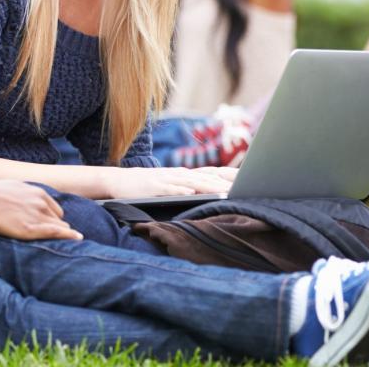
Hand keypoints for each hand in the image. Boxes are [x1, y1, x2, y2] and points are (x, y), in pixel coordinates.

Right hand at [0, 180, 81, 240]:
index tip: (53, 227)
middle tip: (58, 239)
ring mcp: (37, 215)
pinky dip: (69, 236)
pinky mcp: (30, 229)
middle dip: (59, 228)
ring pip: (59, 227)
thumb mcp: (14, 188)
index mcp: (38, 193)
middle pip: (59, 219)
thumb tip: (23, 200)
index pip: (55, 209)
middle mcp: (41, 203)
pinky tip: (77, 239)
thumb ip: (25, 195)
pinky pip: (56, 232)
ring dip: (62, 234)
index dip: (53, 219)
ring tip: (66, 245)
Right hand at [104, 166, 237, 198]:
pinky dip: (180, 189)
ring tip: (225, 191)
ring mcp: (167, 179)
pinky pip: (169, 188)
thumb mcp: (171, 186)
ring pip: (192, 181)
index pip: (212, 173)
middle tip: (245, 186)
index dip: (230, 175)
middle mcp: (179, 174)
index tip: (249, 179)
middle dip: (226, 181)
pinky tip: (191, 192)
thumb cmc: (147, 186)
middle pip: (207, 176)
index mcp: (185, 175)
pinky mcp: (154, 186)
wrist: (118, 181)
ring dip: (209, 186)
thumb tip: (208, 195)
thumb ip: (188, 188)